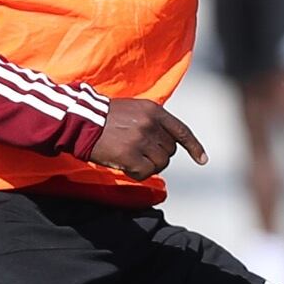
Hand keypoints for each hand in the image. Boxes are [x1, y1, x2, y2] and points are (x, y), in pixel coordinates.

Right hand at [86, 99, 206, 178]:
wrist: (80, 122)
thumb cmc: (105, 117)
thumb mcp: (135, 110)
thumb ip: (153, 122)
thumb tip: (169, 142)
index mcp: (154, 111)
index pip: (181, 131)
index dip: (194, 147)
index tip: (202, 160)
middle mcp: (150, 125)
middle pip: (170, 151)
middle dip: (158, 156)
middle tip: (140, 153)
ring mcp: (140, 140)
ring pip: (160, 163)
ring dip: (148, 165)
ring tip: (131, 158)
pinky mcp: (130, 156)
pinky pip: (146, 173)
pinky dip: (138, 173)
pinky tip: (126, 166)